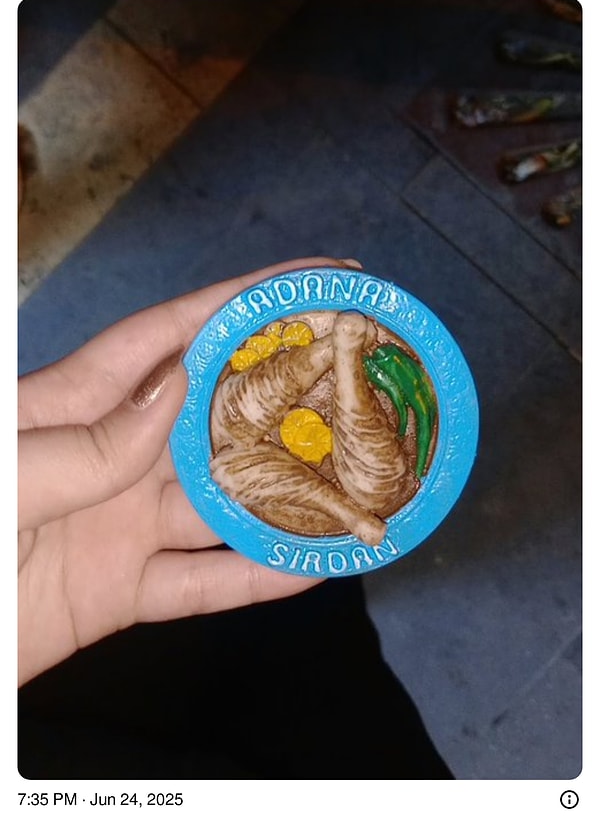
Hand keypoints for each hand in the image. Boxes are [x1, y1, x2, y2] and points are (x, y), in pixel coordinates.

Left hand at [18, 257, 349, 684]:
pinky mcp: (119, 591)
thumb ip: (82, 443)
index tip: (316, 283)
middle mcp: (110, 456)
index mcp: (73, 405)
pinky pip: (201, 582)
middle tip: (358, 379)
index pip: (173, 335)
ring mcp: (117, 523)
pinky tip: (314, 565)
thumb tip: (173, 390)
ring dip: (287, 492)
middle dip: (286, 391)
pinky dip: (256, 578)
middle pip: (215, 414)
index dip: (243, 301)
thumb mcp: (0, 480)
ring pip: (221, 502)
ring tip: (356, 477)